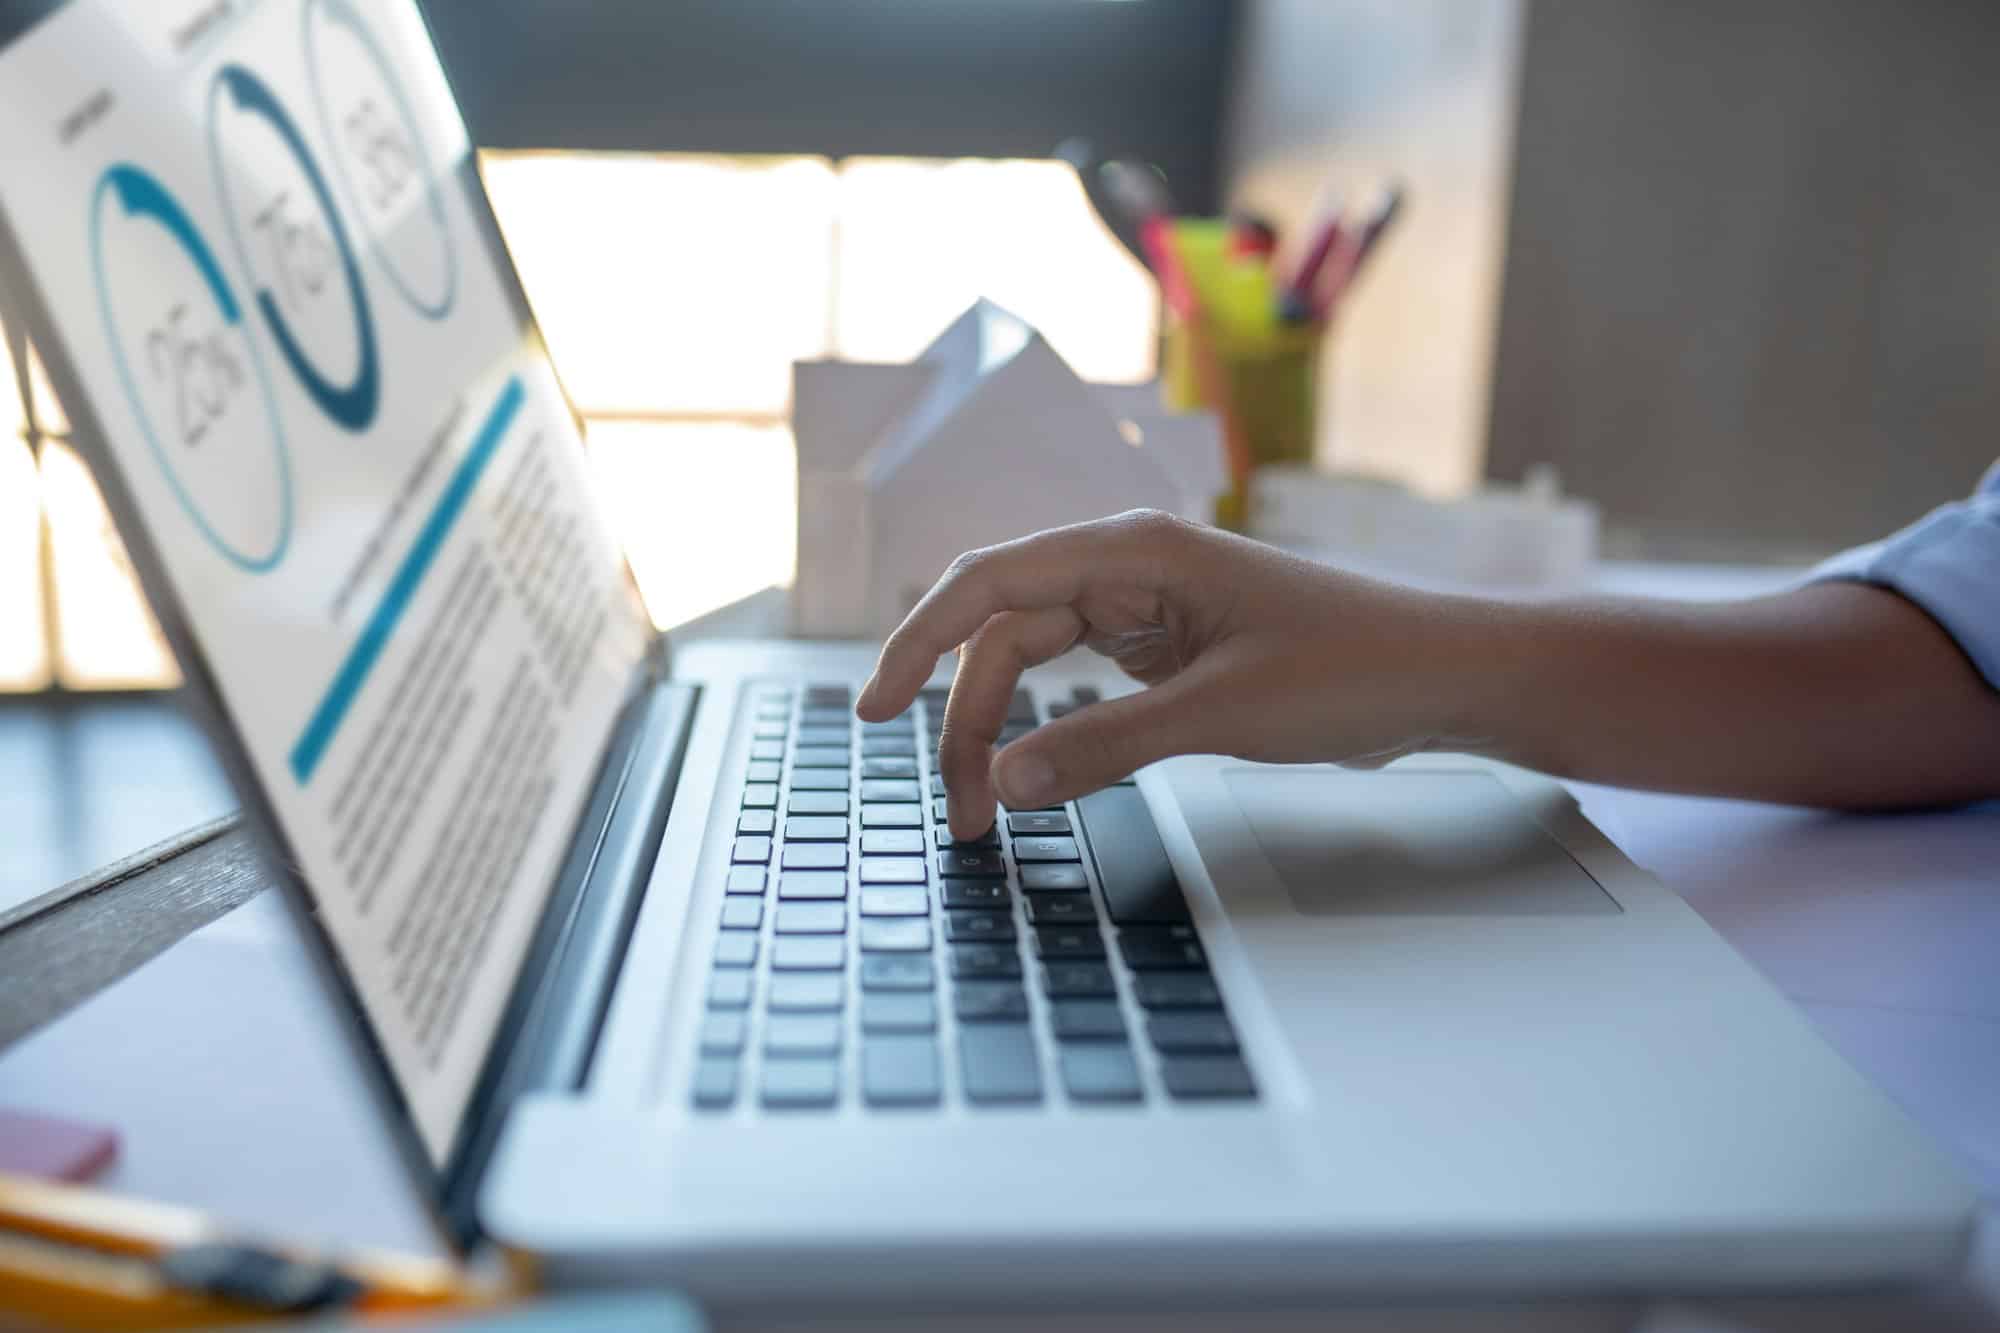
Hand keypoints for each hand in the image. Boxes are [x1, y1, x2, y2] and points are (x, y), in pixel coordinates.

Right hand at [856, 509, 1484, 838]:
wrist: (1447, 676)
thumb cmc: (1354, 669)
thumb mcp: (1220, 715)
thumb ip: (1102, 747)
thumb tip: (1002, 782)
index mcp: (1134, 551)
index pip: (989, 584)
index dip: (918, 642)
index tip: (874, 710)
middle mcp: (1130, 569)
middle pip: (1005, 635)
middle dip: (967, 718)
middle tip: (962, 814)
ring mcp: (1151, 609)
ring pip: (1038, 662)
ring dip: (1005, 730)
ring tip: (989, 810)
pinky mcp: (1173, 649)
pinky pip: (1084, 683)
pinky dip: (1053, 727)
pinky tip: (1038, 770)